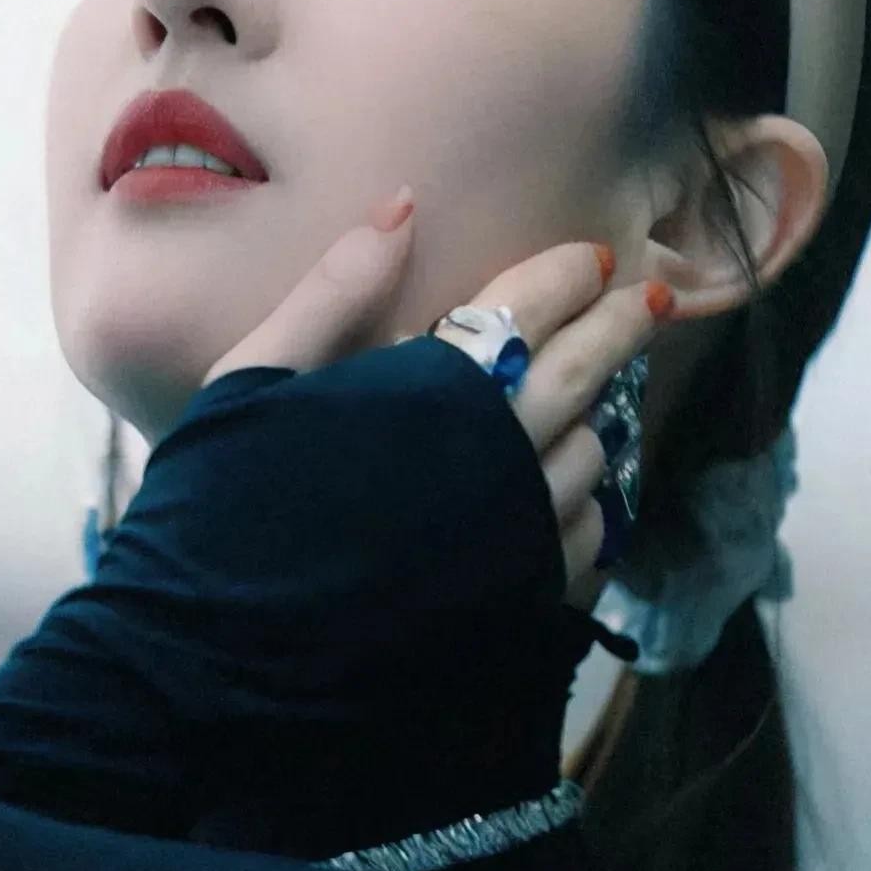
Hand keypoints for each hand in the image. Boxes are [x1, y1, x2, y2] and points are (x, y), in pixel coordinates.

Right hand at [201, 192, 672, 617]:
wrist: (224, 664)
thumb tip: (403, 205)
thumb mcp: (251, 379)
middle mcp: (492, 453)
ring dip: (607, 413)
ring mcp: (515, 532)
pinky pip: (586, 539)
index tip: (594, 258)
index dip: (566, 277)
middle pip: (582, 374)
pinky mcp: (520, 600)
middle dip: (621, 328)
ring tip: (609, 392)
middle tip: (649, 299)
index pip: (526, 308)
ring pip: (593, 457)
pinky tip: (583, 491)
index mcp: (430, 389)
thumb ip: (333, 291)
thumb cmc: (220, 511)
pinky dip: (593, 502)